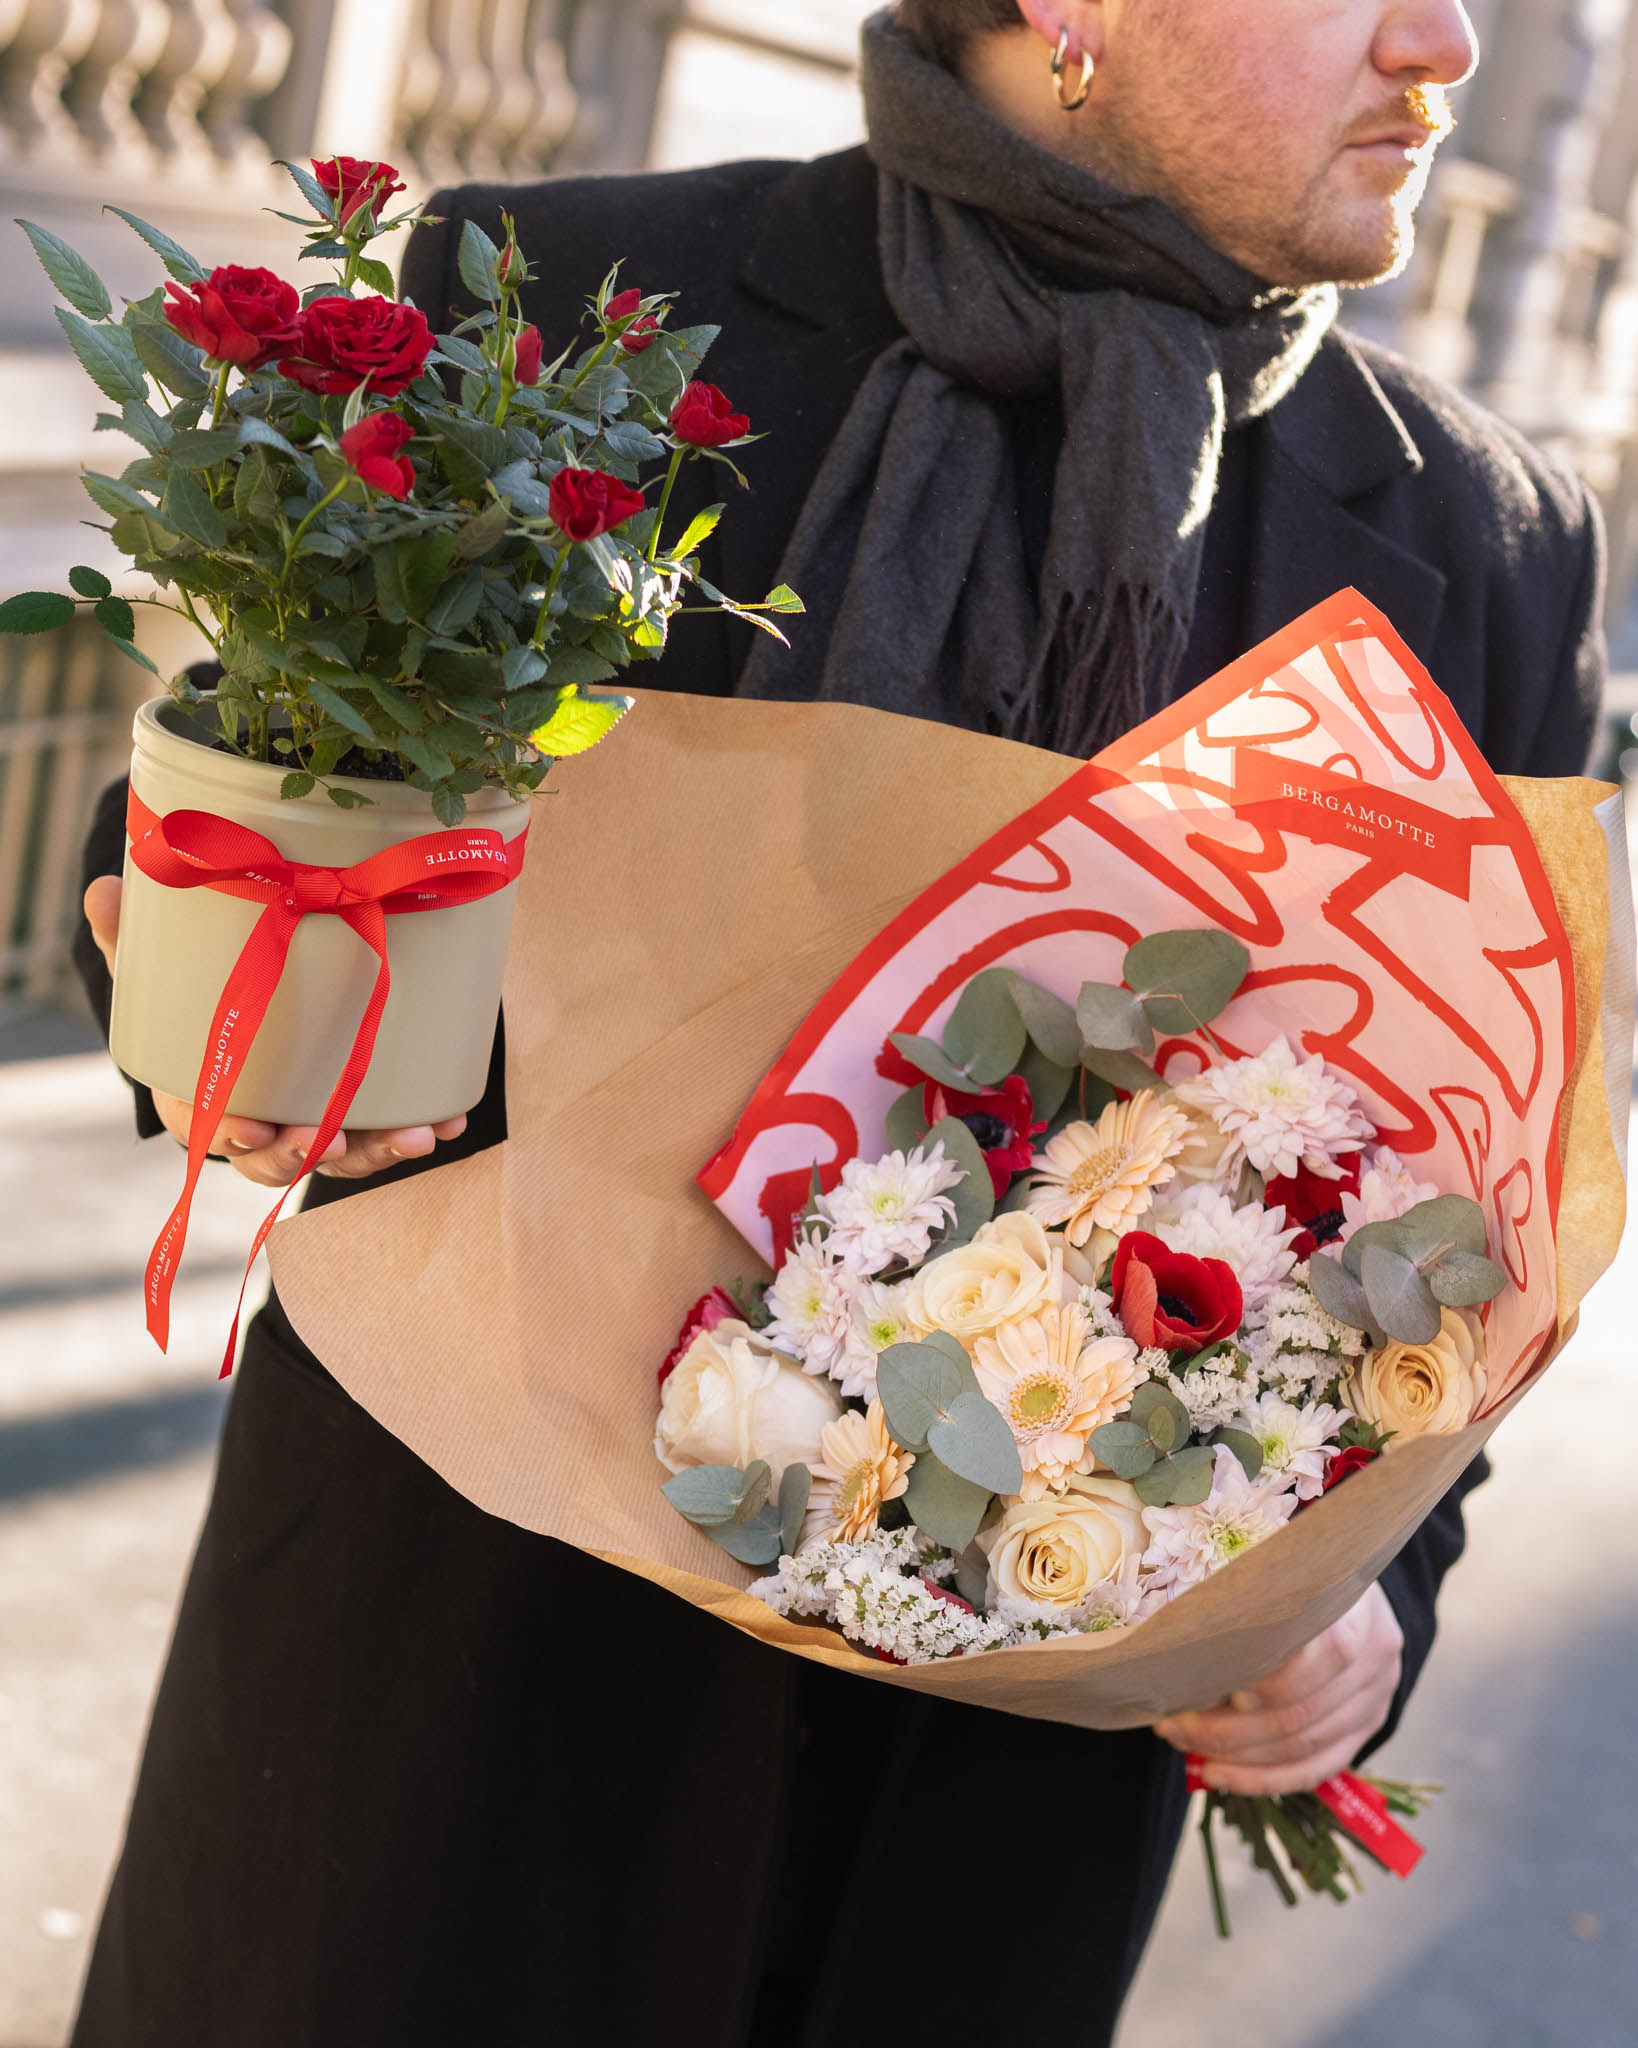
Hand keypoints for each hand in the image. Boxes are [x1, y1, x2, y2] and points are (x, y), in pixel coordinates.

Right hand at [83, 875, 467, 1185]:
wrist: (245, 999)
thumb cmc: (193, 997)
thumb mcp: (154, 968)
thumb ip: (128, 939)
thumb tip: (101, 891)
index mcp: (200, 1099)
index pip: (213, 1131)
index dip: (232, 1137)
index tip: (251, 1130)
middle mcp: (259, 1123)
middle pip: (281, 1159)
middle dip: (308, 1155)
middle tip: (329, 1138)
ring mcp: (312, 1122)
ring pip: (343, 1153)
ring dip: (378, 1151)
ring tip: (416, 1137)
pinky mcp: (358, 1110)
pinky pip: (387, 1128)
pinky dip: (420, 1127)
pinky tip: (449, 1120)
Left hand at [1152, 1582, 1403, 1795]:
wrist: (1352, 1596)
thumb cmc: (1300, 1575)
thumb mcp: (1283, 1568)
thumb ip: (1252, 1591)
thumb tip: (1182, 1632)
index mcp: (1358, 1609)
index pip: (1326, 1653)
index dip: (1271, 1678)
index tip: (1213, 1681)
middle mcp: (1375, 1658)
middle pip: (1303, 1711)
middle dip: (1229, 1727)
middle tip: (1172, 1723)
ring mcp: (1375, 1701)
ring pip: (1303, 1747)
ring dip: (1236, 1755)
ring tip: (1184, 1744)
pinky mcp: (1364, 1732)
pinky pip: (1313, 1769)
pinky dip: (1261, 1779)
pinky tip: (1217, 1775)